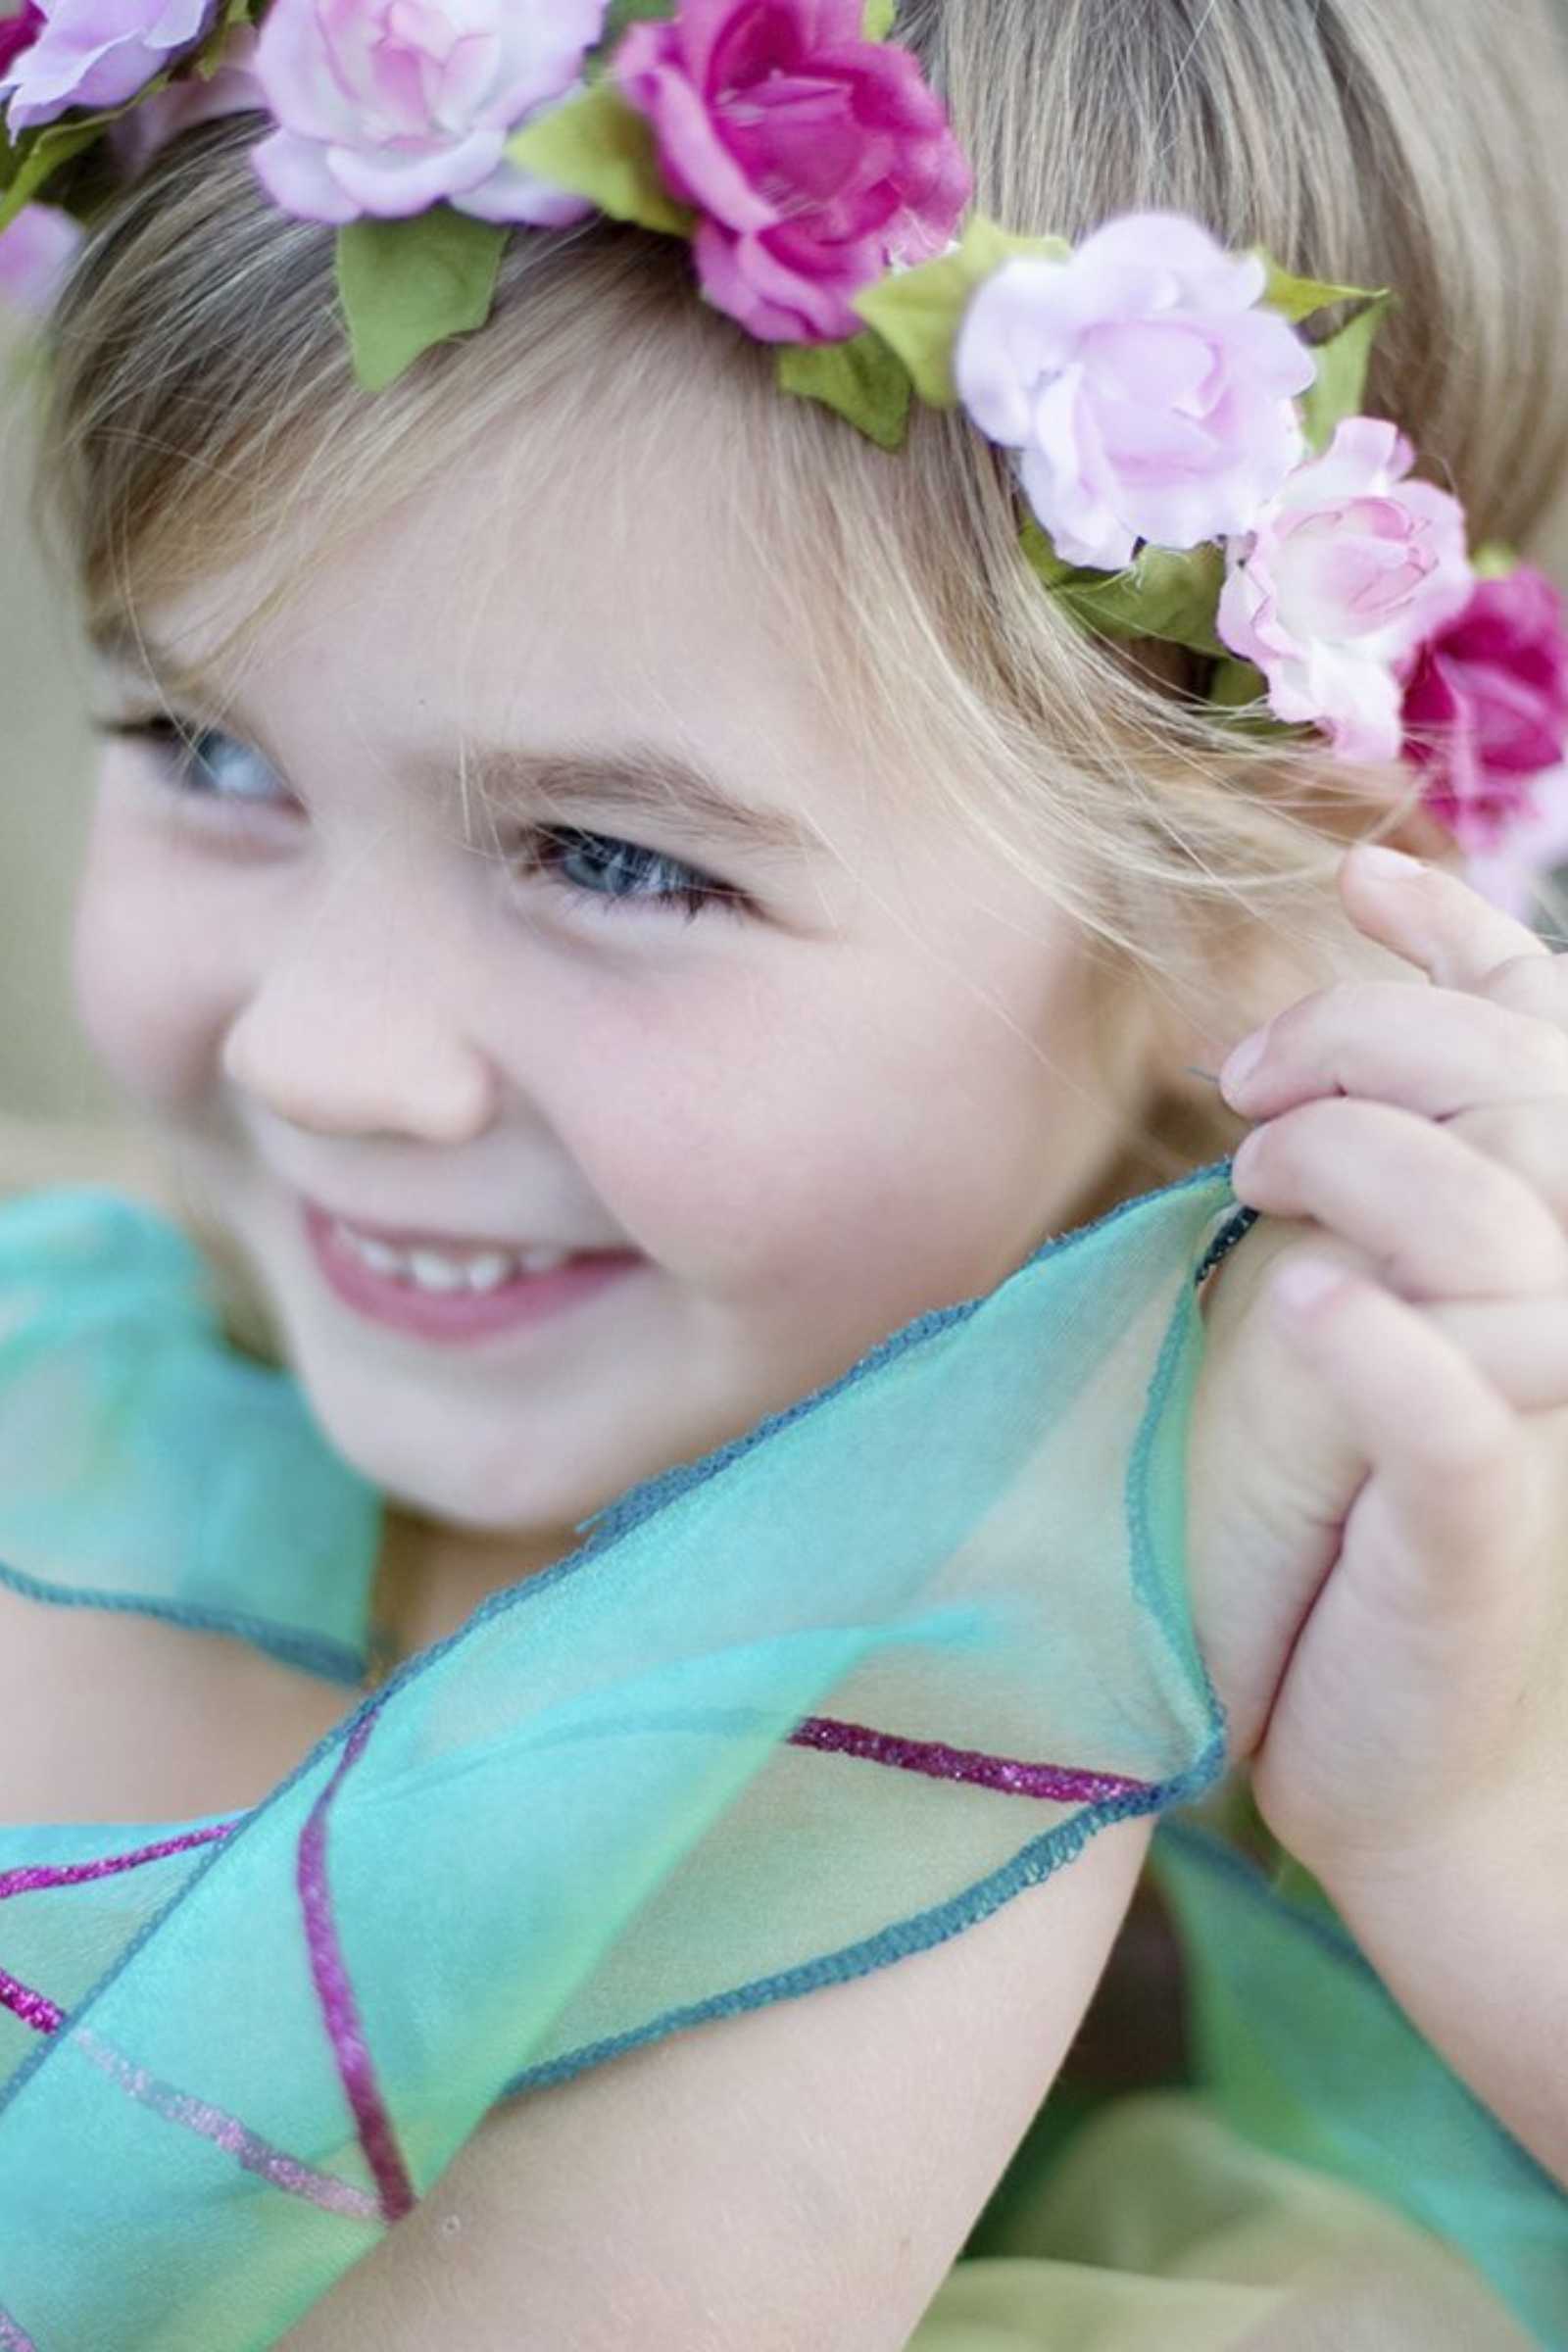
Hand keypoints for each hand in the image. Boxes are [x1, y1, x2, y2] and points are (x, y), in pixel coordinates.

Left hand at [1187, 843, 1567, 2175]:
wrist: (1419, 1766)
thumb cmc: (1367, 1526)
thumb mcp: (1372, 1323)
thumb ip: (1377, 1188)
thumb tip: (1303, 1035)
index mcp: (1549, 1248)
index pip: (1550, 1053)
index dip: (1472, 945)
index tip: (1357, 870)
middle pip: (1526, 1101)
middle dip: (1375, 1040)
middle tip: (1243, 1075)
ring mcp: (1539, 1427)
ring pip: (1503, 1229)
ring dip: (1365, 1164)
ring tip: (1251, 1181)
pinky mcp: (1477, 1541)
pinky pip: (1456, 1421)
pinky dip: (1387, 1349)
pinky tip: (1308, 1305)